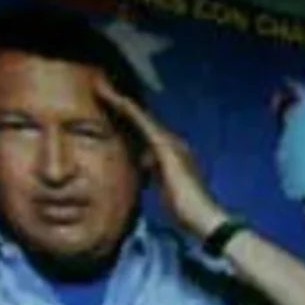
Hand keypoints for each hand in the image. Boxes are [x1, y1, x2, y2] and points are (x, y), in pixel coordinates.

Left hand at [94, 75, 229, 240]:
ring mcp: (170, 143)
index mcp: (170, 154)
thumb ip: (156, 175)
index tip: (108, 108)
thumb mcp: (165, 189)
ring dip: (121, 102)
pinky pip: (144, 123)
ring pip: (141, 117)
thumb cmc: (186, 210)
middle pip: (141, 120)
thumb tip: (145, 167)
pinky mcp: (165, 147)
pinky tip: (116, 100)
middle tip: (101, 88)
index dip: (126, 120)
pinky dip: (129, 110)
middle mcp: (172, 143)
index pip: (144, 132)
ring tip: (102, 88)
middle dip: (121, 105)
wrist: (203, 217)